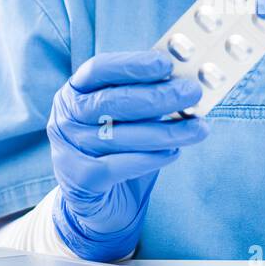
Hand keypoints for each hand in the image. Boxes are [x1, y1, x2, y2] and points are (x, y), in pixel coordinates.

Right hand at [47, 51, 207, 260]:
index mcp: (75, 92)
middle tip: (193, 92)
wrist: (99, 202)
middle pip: (113, 101)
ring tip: (198, 128)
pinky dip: (150, 158)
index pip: (99, 69)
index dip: (132, 64)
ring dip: (166, 131)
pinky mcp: (80, 179)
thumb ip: (146, 97)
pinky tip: (174, 152)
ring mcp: (69, 148)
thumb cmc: (117, 149)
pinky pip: (119, 165)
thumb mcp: (125, 118)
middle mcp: (66, 117)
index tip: (167, 63)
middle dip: (158, 96)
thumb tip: (184, 81)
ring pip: (121, 135)